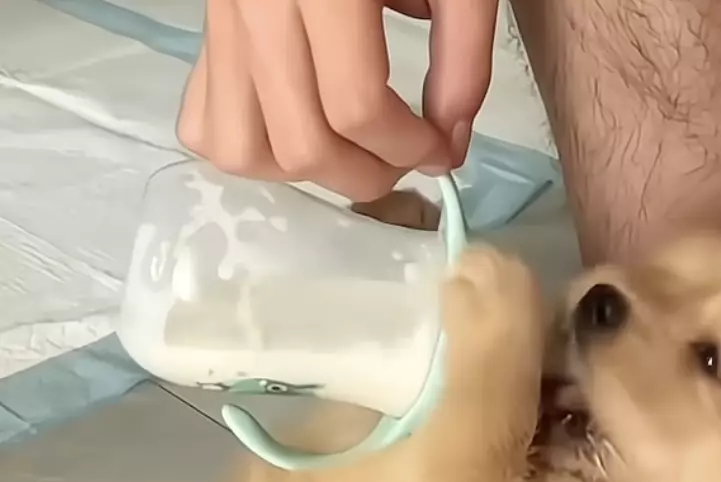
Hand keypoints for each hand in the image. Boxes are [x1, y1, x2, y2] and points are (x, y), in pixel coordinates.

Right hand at [176, 0, 496, 201]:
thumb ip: (464, 56)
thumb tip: (450, 142)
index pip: (357, 108)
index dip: (411, 149)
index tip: (442, 150)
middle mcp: (259, 4)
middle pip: (302, 144)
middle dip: (367, 174)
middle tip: (403, 159)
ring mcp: (223, 22)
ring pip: (242, 149)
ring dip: (305, 174)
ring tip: (350, 150)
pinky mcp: (208, 32)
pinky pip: (206, 123)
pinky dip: (253, 149)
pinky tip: (300, 128)